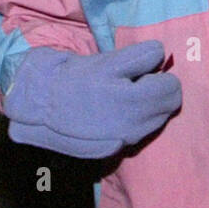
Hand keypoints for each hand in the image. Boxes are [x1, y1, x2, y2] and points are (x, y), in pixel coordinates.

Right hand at [4, 40, 180, 158]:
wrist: (37, 106)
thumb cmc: (72, 77)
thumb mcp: (108, 60)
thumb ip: (141, 58)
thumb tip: (162, 57)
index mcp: (130, 98)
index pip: (171, 87)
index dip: (161, 74)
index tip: (147, 70)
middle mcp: (130, 124)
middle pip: (169, 106)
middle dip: (160, 91)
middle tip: (138, 82)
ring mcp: (122, 140)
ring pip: (157, 121)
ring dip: (150, 108)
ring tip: (125, 98)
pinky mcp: (113, 150)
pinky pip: (139, 133)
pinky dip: (135, 122)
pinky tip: (116, 114)